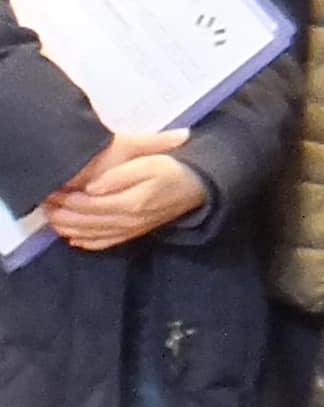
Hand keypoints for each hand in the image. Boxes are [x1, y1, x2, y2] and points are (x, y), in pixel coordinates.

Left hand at [44, 133, 204, 248]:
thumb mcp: (149, 163)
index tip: (51, 188)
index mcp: (130, 203)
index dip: (68, 198)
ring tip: (50, 218)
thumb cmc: (172, 169)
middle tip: (44, 203)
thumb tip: (92, 188)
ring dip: (68, 228)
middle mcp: (127, 221)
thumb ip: (120, 176)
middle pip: (86, 221)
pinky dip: (86, 242)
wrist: (198, 187)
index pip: (90, 204)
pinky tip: (73, 239)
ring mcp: (130, 230)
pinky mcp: (133, 233)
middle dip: (62, 213)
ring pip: (91, 235)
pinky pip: (105, 243)